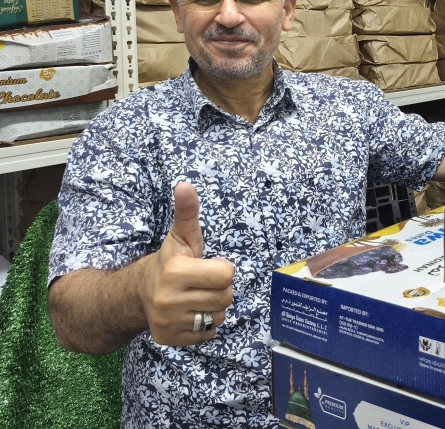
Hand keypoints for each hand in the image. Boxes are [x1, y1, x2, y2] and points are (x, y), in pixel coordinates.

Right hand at [142, 182, 233, 346]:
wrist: (138, 292)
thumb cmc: (170, 261)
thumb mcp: (181, 236)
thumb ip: (188, 212)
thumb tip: (185, 185)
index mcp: (175, 272)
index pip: (226, 275)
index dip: (221, 269)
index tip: (207, 266)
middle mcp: (168, 301)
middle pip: (225, 297)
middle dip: (219, 288)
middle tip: (201, 282)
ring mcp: (168, 323)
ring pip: (219, 317)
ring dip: (213, 307)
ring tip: (195, 296)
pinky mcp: (169, 340)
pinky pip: (208, 334)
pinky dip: (204, 324)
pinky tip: (189, 312)